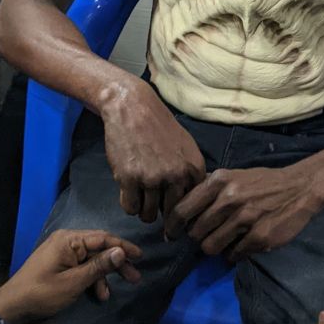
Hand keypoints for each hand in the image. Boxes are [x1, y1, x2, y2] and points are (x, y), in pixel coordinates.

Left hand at [0, 229, 141, 323]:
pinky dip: (91, 278)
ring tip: (112, 293)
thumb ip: (99, 266)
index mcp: (69, 239)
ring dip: (104, 274)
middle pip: (99, 247)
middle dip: (117, 262)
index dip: (123, 247)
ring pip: (91, 258)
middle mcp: (66, 240)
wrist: (13, 306)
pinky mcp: (59, 262)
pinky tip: (97, 294)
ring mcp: (62, 251)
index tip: (140, 257)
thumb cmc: (43, 293)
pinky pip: (81, 265)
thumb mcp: (74, 282)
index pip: (103, 238)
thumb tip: (121, 251)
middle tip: (135, 277)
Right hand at [101, 76, 206, 222]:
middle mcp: (176, 175)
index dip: (181, 209)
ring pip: (148, 215)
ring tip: (140, 194)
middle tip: (153, 203)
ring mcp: (152, 178)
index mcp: (194, 168)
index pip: (192, 205)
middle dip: (161, 213)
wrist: (133, 107)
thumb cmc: (158, 127)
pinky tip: (129, 190)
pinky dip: (129, 204)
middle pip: (170, 214)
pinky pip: (130, 208)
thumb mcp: (186, 147)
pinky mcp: (129, 178)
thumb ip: (190, 174)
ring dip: (143, 209)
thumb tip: (189, 206)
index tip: (171, 207)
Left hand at [165, 165, 319, 260]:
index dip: (173, 226)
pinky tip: (241, 244)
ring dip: (214, 248)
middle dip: (197, 238)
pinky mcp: (259, 237)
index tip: (172, 234)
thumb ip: (207, 188)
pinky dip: (233, 254)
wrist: (299, 188)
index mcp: (218, 181)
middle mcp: (229, 199)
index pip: (183, 210)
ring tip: (224, 240)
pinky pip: (233, 255)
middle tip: (206, 236)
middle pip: (195, 233)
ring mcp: (244, 219)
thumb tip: (178, 202)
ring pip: (211, 247)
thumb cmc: (261, 182)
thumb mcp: (232, 175)